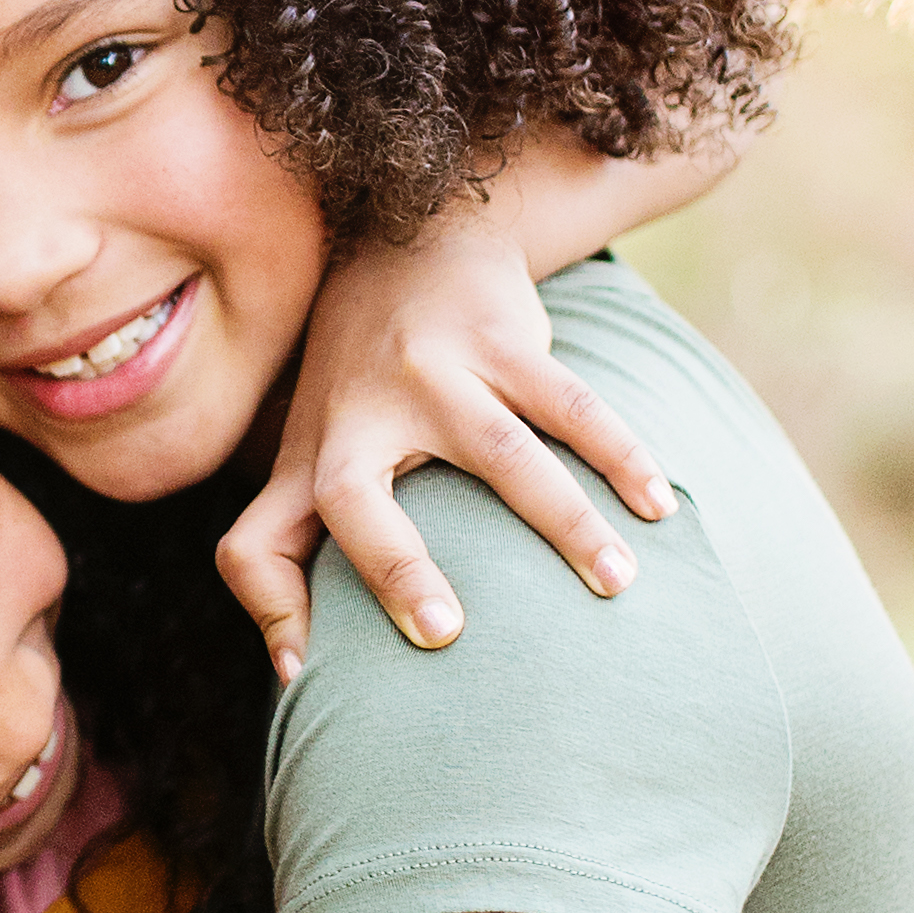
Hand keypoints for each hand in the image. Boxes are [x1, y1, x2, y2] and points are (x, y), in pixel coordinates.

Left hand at [218, 192, 674, 678]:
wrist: (412, 238)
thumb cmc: (358, 385)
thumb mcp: (309, 451)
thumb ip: (292, 544)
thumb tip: (294, 672)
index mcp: (308, 459)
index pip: (255, 543)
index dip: (269, 609)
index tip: (306, 674)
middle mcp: (356, 416)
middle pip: (353, 496)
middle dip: (393, 565)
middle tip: (445, 631)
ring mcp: (430, 372)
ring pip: (501, 454)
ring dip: (566, 521)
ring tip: (619, 581)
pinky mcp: (500, 340)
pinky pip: (570, 406)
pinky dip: (620, 456)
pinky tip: (657, 505)